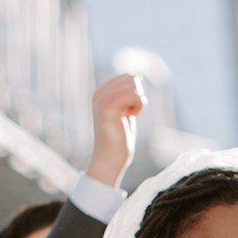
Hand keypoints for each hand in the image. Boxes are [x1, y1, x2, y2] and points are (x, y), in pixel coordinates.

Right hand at [86, 73, 146, 188]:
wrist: (110, 160)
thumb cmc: (120, 140)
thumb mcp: (124, 112)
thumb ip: (127, 95)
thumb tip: (137, 76)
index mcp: (101, 93)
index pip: (127, 77)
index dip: (135, 94)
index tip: (127, 112)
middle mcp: (98, 93)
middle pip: (131, 78)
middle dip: (138, 96)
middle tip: (129, 114)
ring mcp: (101, 99)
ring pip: (133, 85)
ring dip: (138, 102)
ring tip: (128, 116)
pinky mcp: (107, 107)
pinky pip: (134, 95)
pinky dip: (138, 106)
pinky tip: (130, 117)